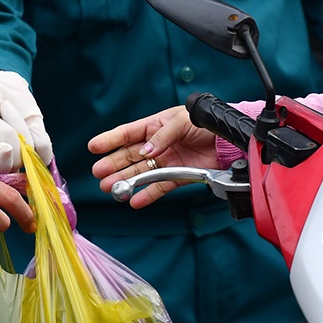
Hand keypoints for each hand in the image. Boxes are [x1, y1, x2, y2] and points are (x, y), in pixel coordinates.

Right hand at [0, 70, 53, 171]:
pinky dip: (36, 131)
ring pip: (29, 152)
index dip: (0, 160)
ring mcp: (20, 154)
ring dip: (17, 125)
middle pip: (14, 163)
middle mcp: (1, 164)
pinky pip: (44, 149)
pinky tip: (26, 120)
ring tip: (4, 110)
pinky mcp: (36, 142)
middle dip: (6, 133)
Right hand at [88, 106, 219, 207]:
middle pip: (130, 155)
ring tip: (110, 188)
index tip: (93, 147)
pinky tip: (134, 201)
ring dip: (125, 180)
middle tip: (98, 173)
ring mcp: (167, 160)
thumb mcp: (182, 121)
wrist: (229, 139)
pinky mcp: (178, 175)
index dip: (110, 140)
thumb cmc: (206, 123)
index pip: (128, 133)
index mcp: (156, 125)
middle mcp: (158, 144)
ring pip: (141, 172)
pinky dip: (147, 194)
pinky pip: (159, 186)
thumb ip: (163, 136)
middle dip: (113, 164)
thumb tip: (146, 151)